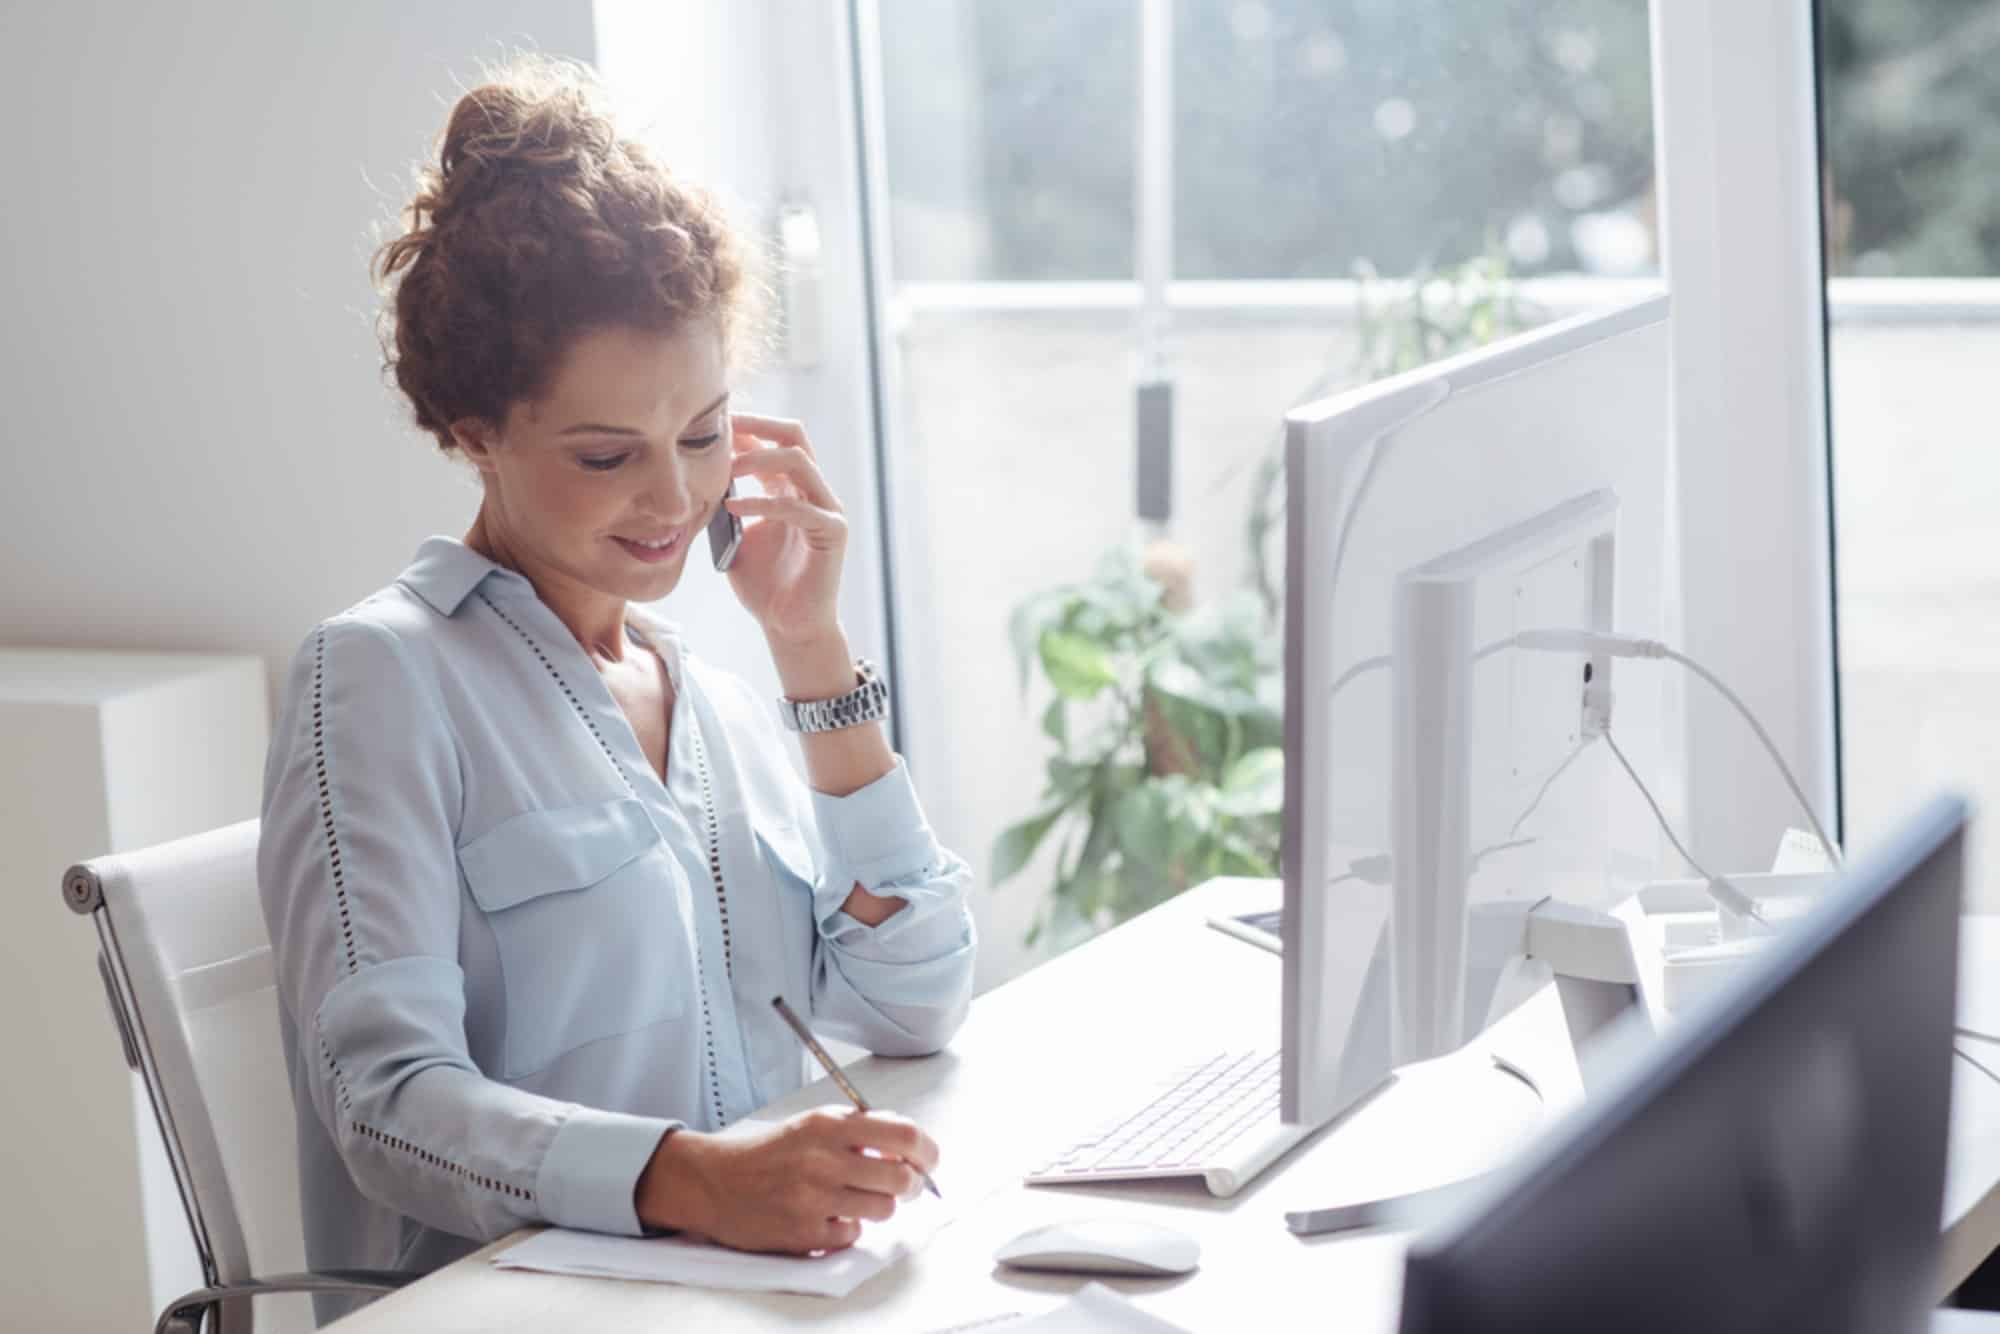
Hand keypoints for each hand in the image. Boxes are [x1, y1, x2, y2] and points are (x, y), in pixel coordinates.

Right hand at [634, 1107, 938, 1253]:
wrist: (715, 1182)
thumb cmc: (770, 1153)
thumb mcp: (812, 1123)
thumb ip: (859, 1128)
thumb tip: (910, 1143)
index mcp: (830, 1125)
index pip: (903, 1134)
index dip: (927, 1151)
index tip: (930, 1160)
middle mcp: (824, 1160)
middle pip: (901, 1178)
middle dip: (911, 1185)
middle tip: (905, 1186)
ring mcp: (814, 1199)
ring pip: (883, 1209)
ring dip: (878, 1207)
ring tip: (858, 1199)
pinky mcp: (804, 1233)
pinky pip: (851, 1235)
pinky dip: (847, 1229)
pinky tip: (828, 1216)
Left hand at [722, 414, 846, 646]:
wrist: (787, 625)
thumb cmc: (763, 584)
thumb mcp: (735, 535)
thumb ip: (726, 504)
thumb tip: (698, 475)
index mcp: (792, 488)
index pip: (774, 439)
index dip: (744, 426)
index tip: (708, 423)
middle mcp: (814, 492)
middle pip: (794, 435)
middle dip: (757, 425)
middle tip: (721, 428)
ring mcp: (827, 510)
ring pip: (799, 461)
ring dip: (758, 458)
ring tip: (725, 469)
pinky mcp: (832, 533)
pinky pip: (798, 506)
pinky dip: (763, 502)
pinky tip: (733, 508)